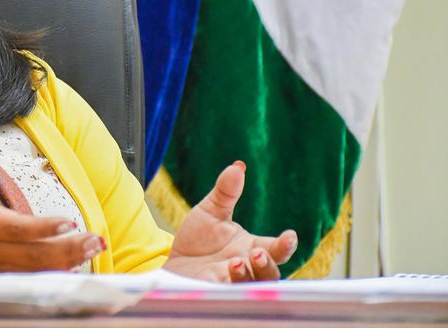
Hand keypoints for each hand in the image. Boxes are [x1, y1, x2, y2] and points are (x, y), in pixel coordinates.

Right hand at [0, 132, 105, 272]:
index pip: (16, 229)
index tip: (68, 222)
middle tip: (96, 240)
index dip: (42, 228)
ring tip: (94, 250)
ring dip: (66, 261)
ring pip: (33, 270)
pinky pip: (27, 278)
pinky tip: (74, 265)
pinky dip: (52, 273)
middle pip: (32, 255)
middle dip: (67, 249)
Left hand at [163, 161, 297, 281]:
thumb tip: (238, 166)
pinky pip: (226, 296)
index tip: (289, 236)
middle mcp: (247, 268)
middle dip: (267, 265)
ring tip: (235, 262)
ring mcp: (232, 284)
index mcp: (252, 247)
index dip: (285, 245)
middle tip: (257, 252)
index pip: (277, 249)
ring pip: (252, 288)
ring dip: (247, 276)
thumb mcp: (210, 211)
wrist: (173, 261)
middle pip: (271, 274)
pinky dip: (227, 288)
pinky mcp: (214, 294)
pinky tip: (219, 275)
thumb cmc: (199, 239)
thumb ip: (225, 191)